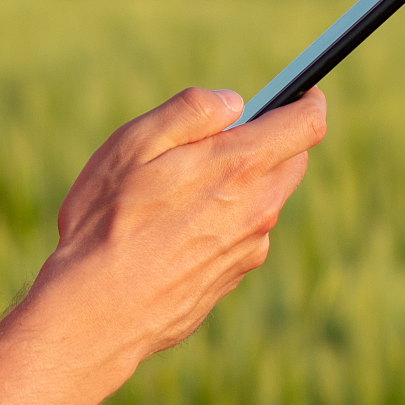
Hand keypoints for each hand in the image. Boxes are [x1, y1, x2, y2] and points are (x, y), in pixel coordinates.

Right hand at [41, 87, 328, 371]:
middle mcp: (258, 210)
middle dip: (272, 140)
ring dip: (240, 184)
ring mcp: (249, 250)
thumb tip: (233, 102)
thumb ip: (191, 111)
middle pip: (292, 161)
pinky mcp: (232, 279)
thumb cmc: (107, 223)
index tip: (301, 90)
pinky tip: (170, 234)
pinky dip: (221, 222)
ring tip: (176, 192)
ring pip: (264, 200)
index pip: (307, 124)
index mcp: (239, 167)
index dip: (308, 99)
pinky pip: (241, 236)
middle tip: (220, 137)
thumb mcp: (134, 144)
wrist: (96, 313)